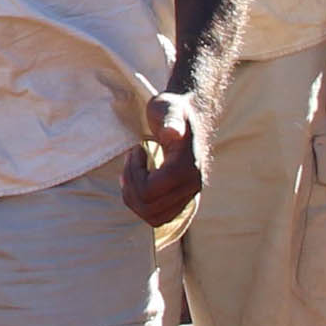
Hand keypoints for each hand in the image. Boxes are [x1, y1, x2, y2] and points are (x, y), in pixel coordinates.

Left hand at [121, 90, 204, 228]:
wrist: (190, 114)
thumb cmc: (174, 109)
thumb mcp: (168, 107)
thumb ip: (170, 120)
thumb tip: (172, 132)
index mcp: (188, 167)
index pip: (150, 190)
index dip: (134, 173)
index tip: (136, 150)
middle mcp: (193, 185)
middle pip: (149, 207)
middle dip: (132, 186)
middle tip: (132, 161)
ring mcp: (189, 195)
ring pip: (153, 218)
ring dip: (135, 198)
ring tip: (133, 172)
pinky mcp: (183, 199)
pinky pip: (159, 217)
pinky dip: (142, 205)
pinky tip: (138, 183)